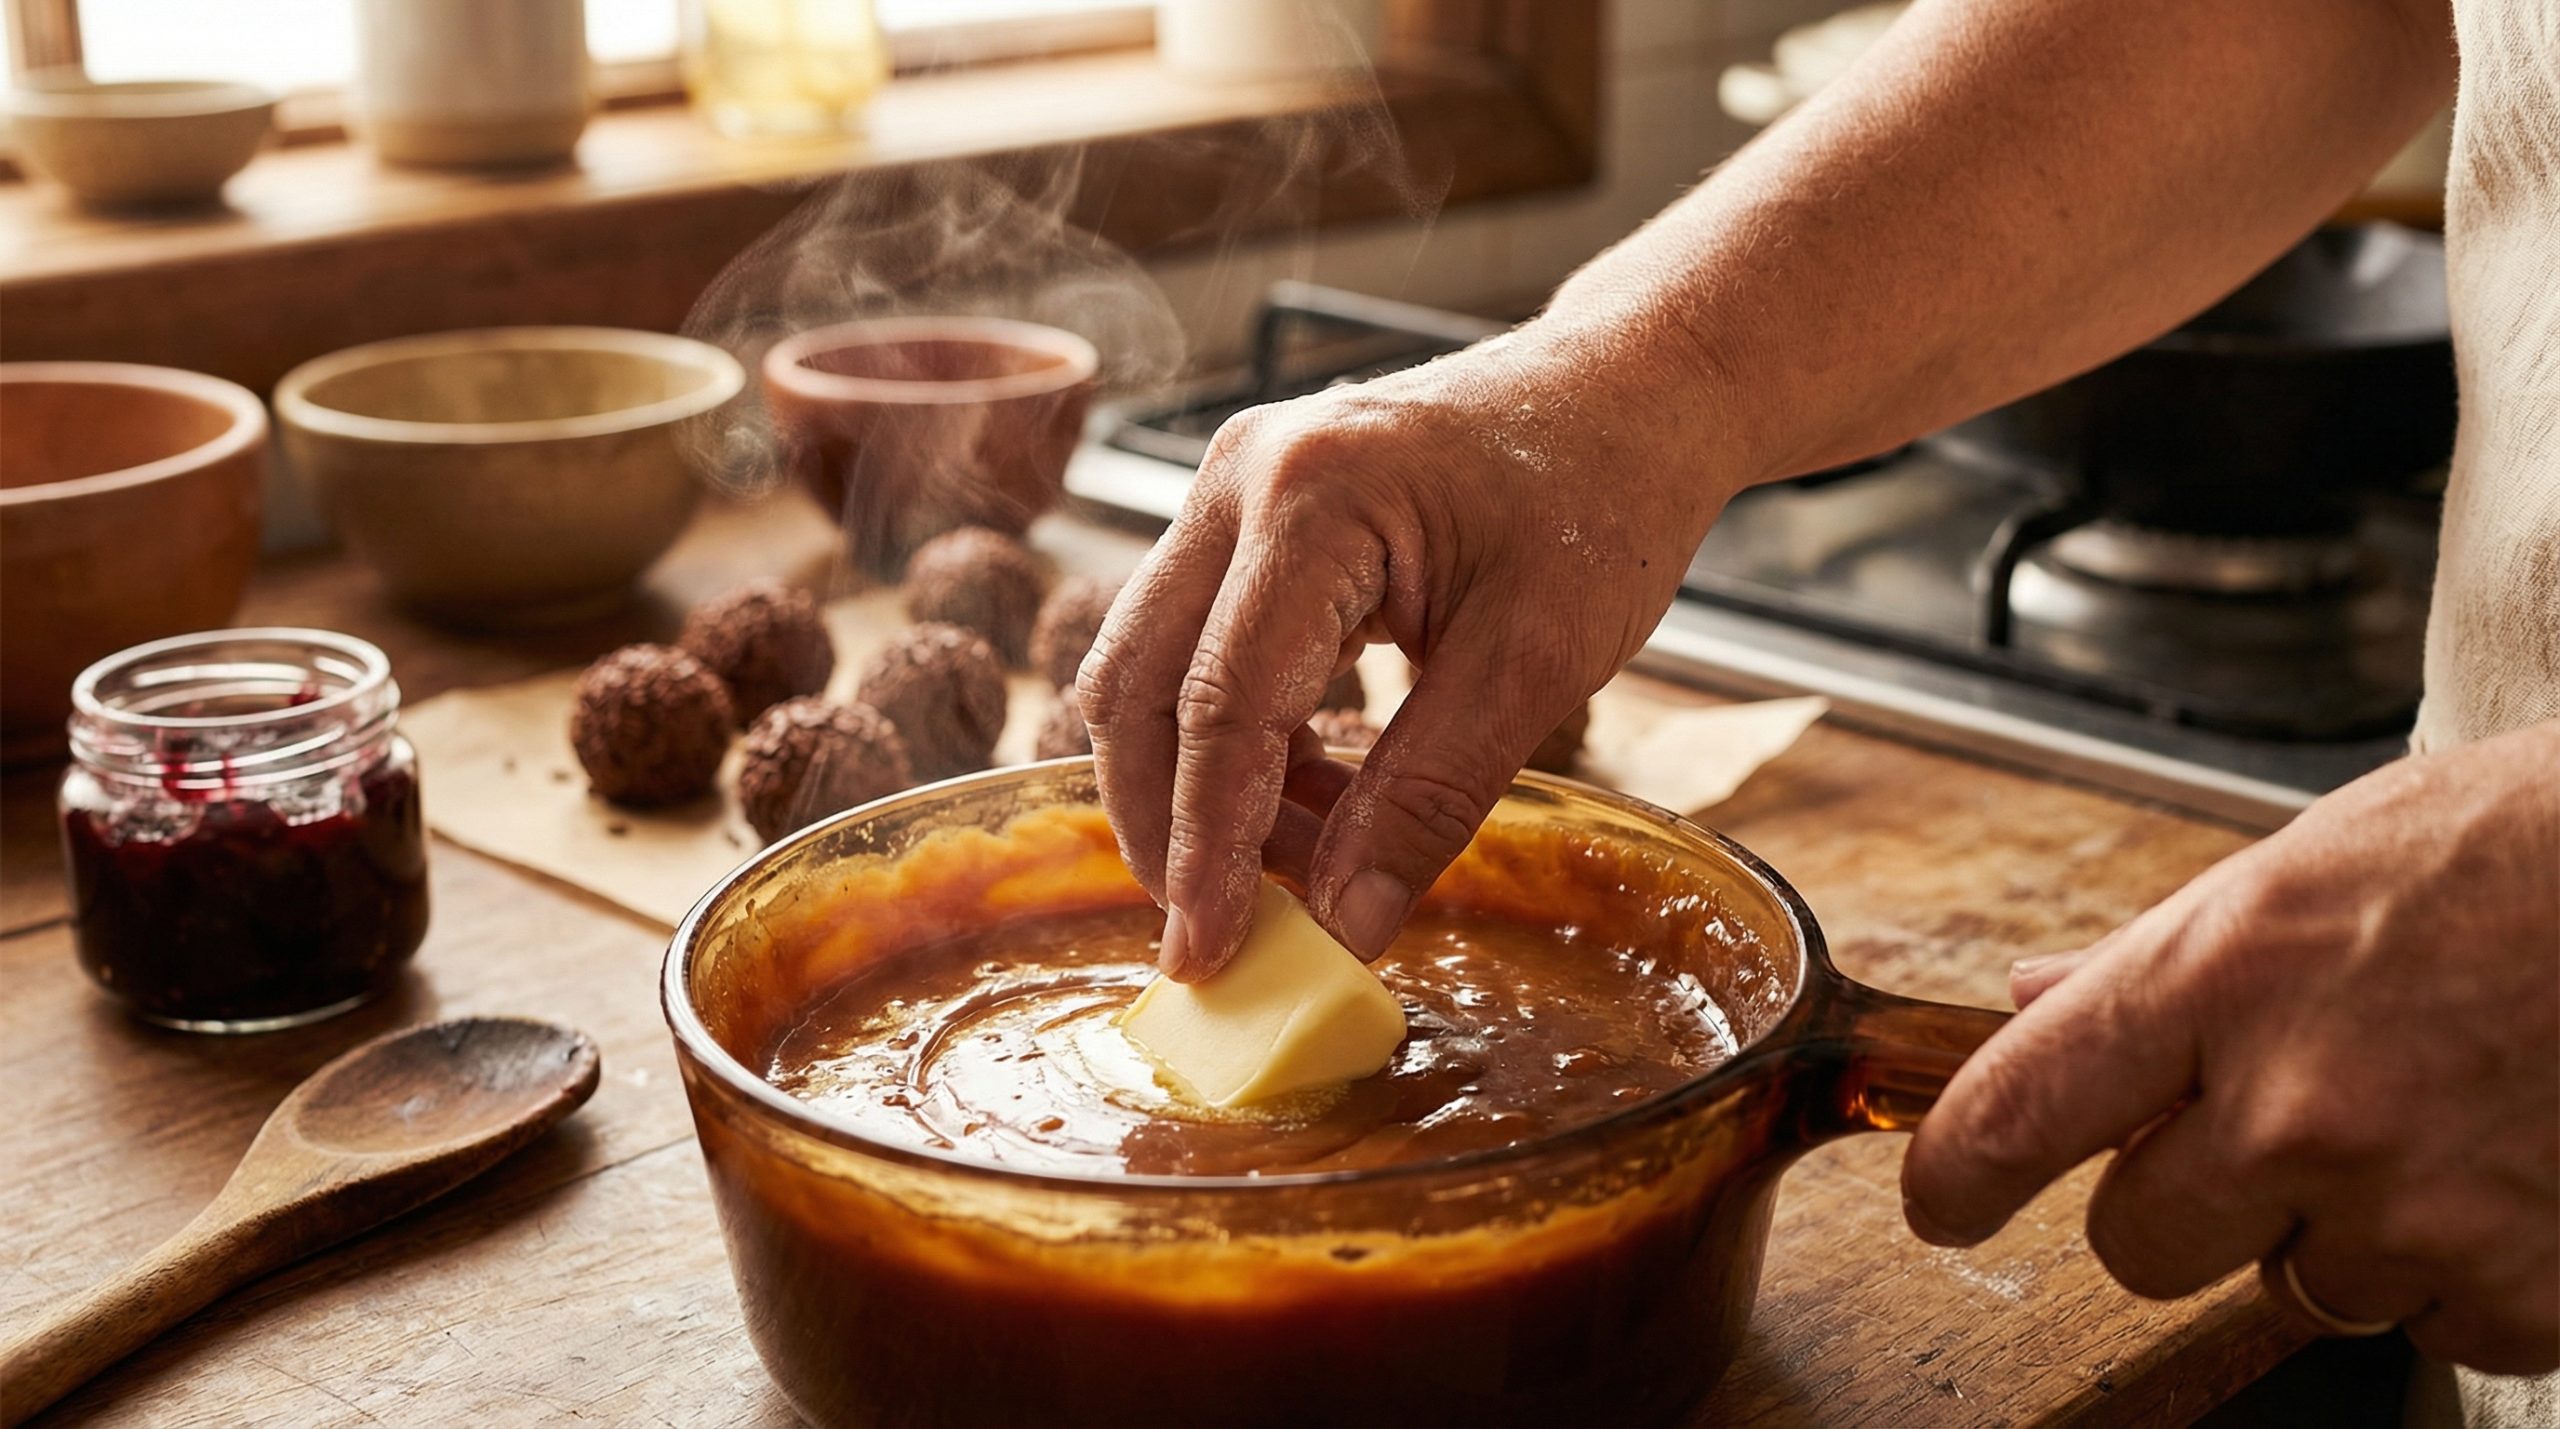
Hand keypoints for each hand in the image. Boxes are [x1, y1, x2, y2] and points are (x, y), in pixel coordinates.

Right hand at [1077, 324, 1729, 977]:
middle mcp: (1240, 478)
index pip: (1221, 705)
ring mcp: (1230, 488)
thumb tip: (1345, 926)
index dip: (1207, 846)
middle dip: (1165, 824)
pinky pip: (1197, 646)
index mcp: (1312, 497)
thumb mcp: (1537, 663)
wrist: (1625, 392)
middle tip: (1221, 935)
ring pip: (1147, 669)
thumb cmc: (1601, 498)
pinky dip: (1238, 739)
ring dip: (1202, 786)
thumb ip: (1430, 798)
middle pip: (1135, 684)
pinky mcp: (1245, 517)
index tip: (1206, 954)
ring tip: (1305, 867)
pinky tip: (1315, 798)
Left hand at [1902, 720, 2559, 1372]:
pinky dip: (2459, 1273)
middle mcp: (2299, 1109)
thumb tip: (2029, 1002)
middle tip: (2273, 1128)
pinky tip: (2503, 1169)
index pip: (2018, 1112)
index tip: (1942, 1204)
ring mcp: (2411, 1208)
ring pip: (2292, 1289)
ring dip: (2335, 1231)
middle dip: (2181, 1203)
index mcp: (2221, 979)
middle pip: (2136, 1243)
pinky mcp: (2520, 1287)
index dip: (1956, 1178)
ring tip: (2429, 1116)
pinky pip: (2432, 1329)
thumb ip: (2152, 960)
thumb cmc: (2512, 857)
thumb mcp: (2300, 869)